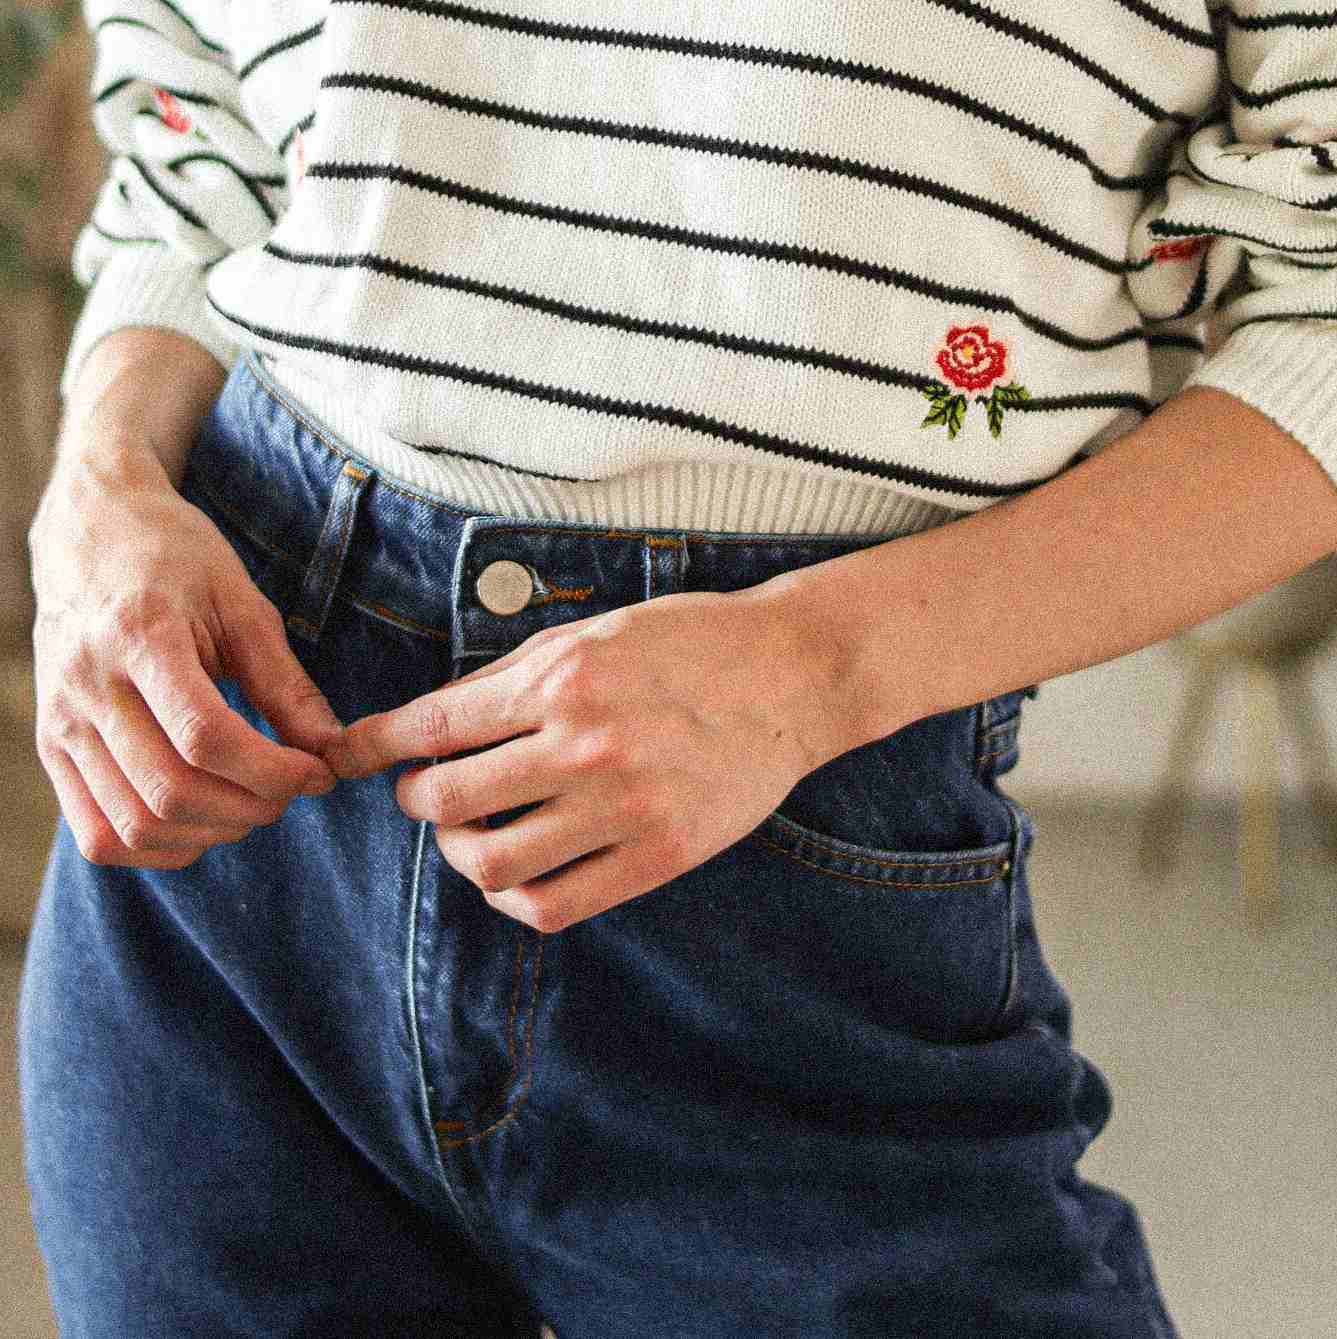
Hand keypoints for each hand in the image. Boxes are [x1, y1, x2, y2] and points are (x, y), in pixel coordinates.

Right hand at [28, 455, 342, 870]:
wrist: (89, 531)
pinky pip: (95, 834)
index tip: (318, 772)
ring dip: (207, 835)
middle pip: (170, 791)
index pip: (204, 736)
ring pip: (132, 825)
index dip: (272, 770)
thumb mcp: (239, 600)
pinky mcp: (51, 747)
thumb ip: (283, 681)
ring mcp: (61, 722)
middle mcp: (89, 686)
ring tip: (250, 806)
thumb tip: (331, 748)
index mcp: (140, 635)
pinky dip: (154, 849)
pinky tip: (199, 824)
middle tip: (290, 791)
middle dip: (248, 808)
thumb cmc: (174, 556)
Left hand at [322, 587, 833, 931]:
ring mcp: (622, 806)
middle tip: (422, 794)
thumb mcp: (594, 631)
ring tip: (468, 835)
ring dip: (460, 854)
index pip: (436, 725)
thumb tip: (433, 719)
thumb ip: (513, 676)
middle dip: (417, 801)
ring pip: (493, 865)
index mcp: (562, 677)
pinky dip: (514, 898)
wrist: (791, 673)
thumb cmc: (688, 641)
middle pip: (451, 802)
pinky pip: (554, 904)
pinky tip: (515, 876)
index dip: (375, 746)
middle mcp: (584, 743)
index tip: (346, 757)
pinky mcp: (657, 854)